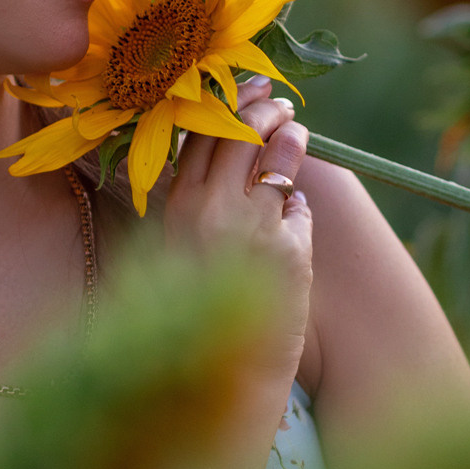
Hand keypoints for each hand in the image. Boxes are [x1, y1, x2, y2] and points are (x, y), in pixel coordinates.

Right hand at [163, 74, 312, 387]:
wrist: (215, 378)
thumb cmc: (185, 319)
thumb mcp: (172, 253)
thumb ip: (191, 208)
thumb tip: (220, 163)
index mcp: (174, 208)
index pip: (201, 135)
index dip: (227, 106)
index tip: (245, 89)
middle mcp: (211, 210)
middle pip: (240, 134)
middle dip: (262, 108)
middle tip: (277, 100)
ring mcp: (252, 228)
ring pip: (277, 160)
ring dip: (289, 138)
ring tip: (296, 129)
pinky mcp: (289, 251)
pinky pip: (297, 210)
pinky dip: (296, 208)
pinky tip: (295, 206)